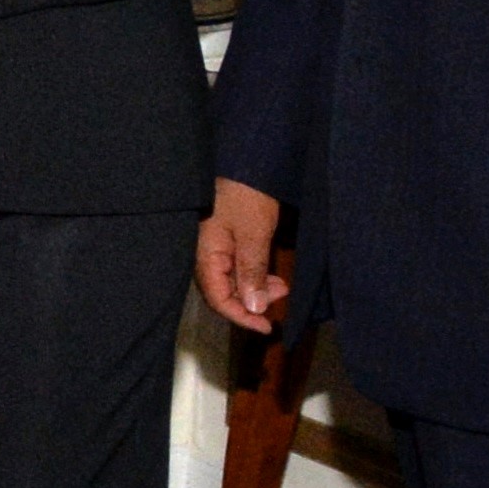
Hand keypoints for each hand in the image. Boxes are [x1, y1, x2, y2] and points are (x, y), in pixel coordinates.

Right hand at [196, 178, 286, 333]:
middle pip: (224, 293)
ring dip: (257, 289)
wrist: (246, 160)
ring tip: (282, 286)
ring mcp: (216, 247)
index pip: (218, 299)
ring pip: (232, 281)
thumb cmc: (245, 194)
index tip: (268, 327)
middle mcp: (207, 255)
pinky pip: (237, 267)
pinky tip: (272, 275)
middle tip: (281, 298)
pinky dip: (256, 275)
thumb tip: (253, 307)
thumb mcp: (253, 234)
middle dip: (252, 302)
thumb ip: (251, 272)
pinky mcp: (227, 239)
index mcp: (206, 256)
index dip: (242, 317)